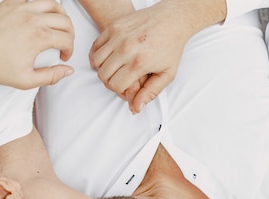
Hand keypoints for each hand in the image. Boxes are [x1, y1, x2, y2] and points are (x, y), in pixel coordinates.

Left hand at [0, 0, 74, 90]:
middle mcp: (31, 19)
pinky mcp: (9, 4)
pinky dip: (39, 5)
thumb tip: (67, 70)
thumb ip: (51, 76)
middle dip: (69, 33)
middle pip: (64, 20)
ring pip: (52, 4)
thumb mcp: (26, 80)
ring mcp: (20, 8)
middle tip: (63, 42)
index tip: (63, 55)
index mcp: (38, 37)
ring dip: (59, 15)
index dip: (69, 49)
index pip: (67, 38)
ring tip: (56, 26)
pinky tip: (38, 15)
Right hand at [89, 0, 225, 112]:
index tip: (126, 86)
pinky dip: (97, 55)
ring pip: (97, 61)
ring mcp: (118, 36)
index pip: (115, 85)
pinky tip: (107, 58)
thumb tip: (136, 108)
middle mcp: (126, 49)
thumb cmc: (171, 45)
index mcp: (139, 62)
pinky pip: (96, 46)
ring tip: (113, 69)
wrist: (173, 19)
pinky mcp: (114, 27)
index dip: (119, 90)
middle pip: (104, 75)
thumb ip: (150, 93)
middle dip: (110, 81)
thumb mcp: (166, 74)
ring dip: (103, 68)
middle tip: (119, 78)